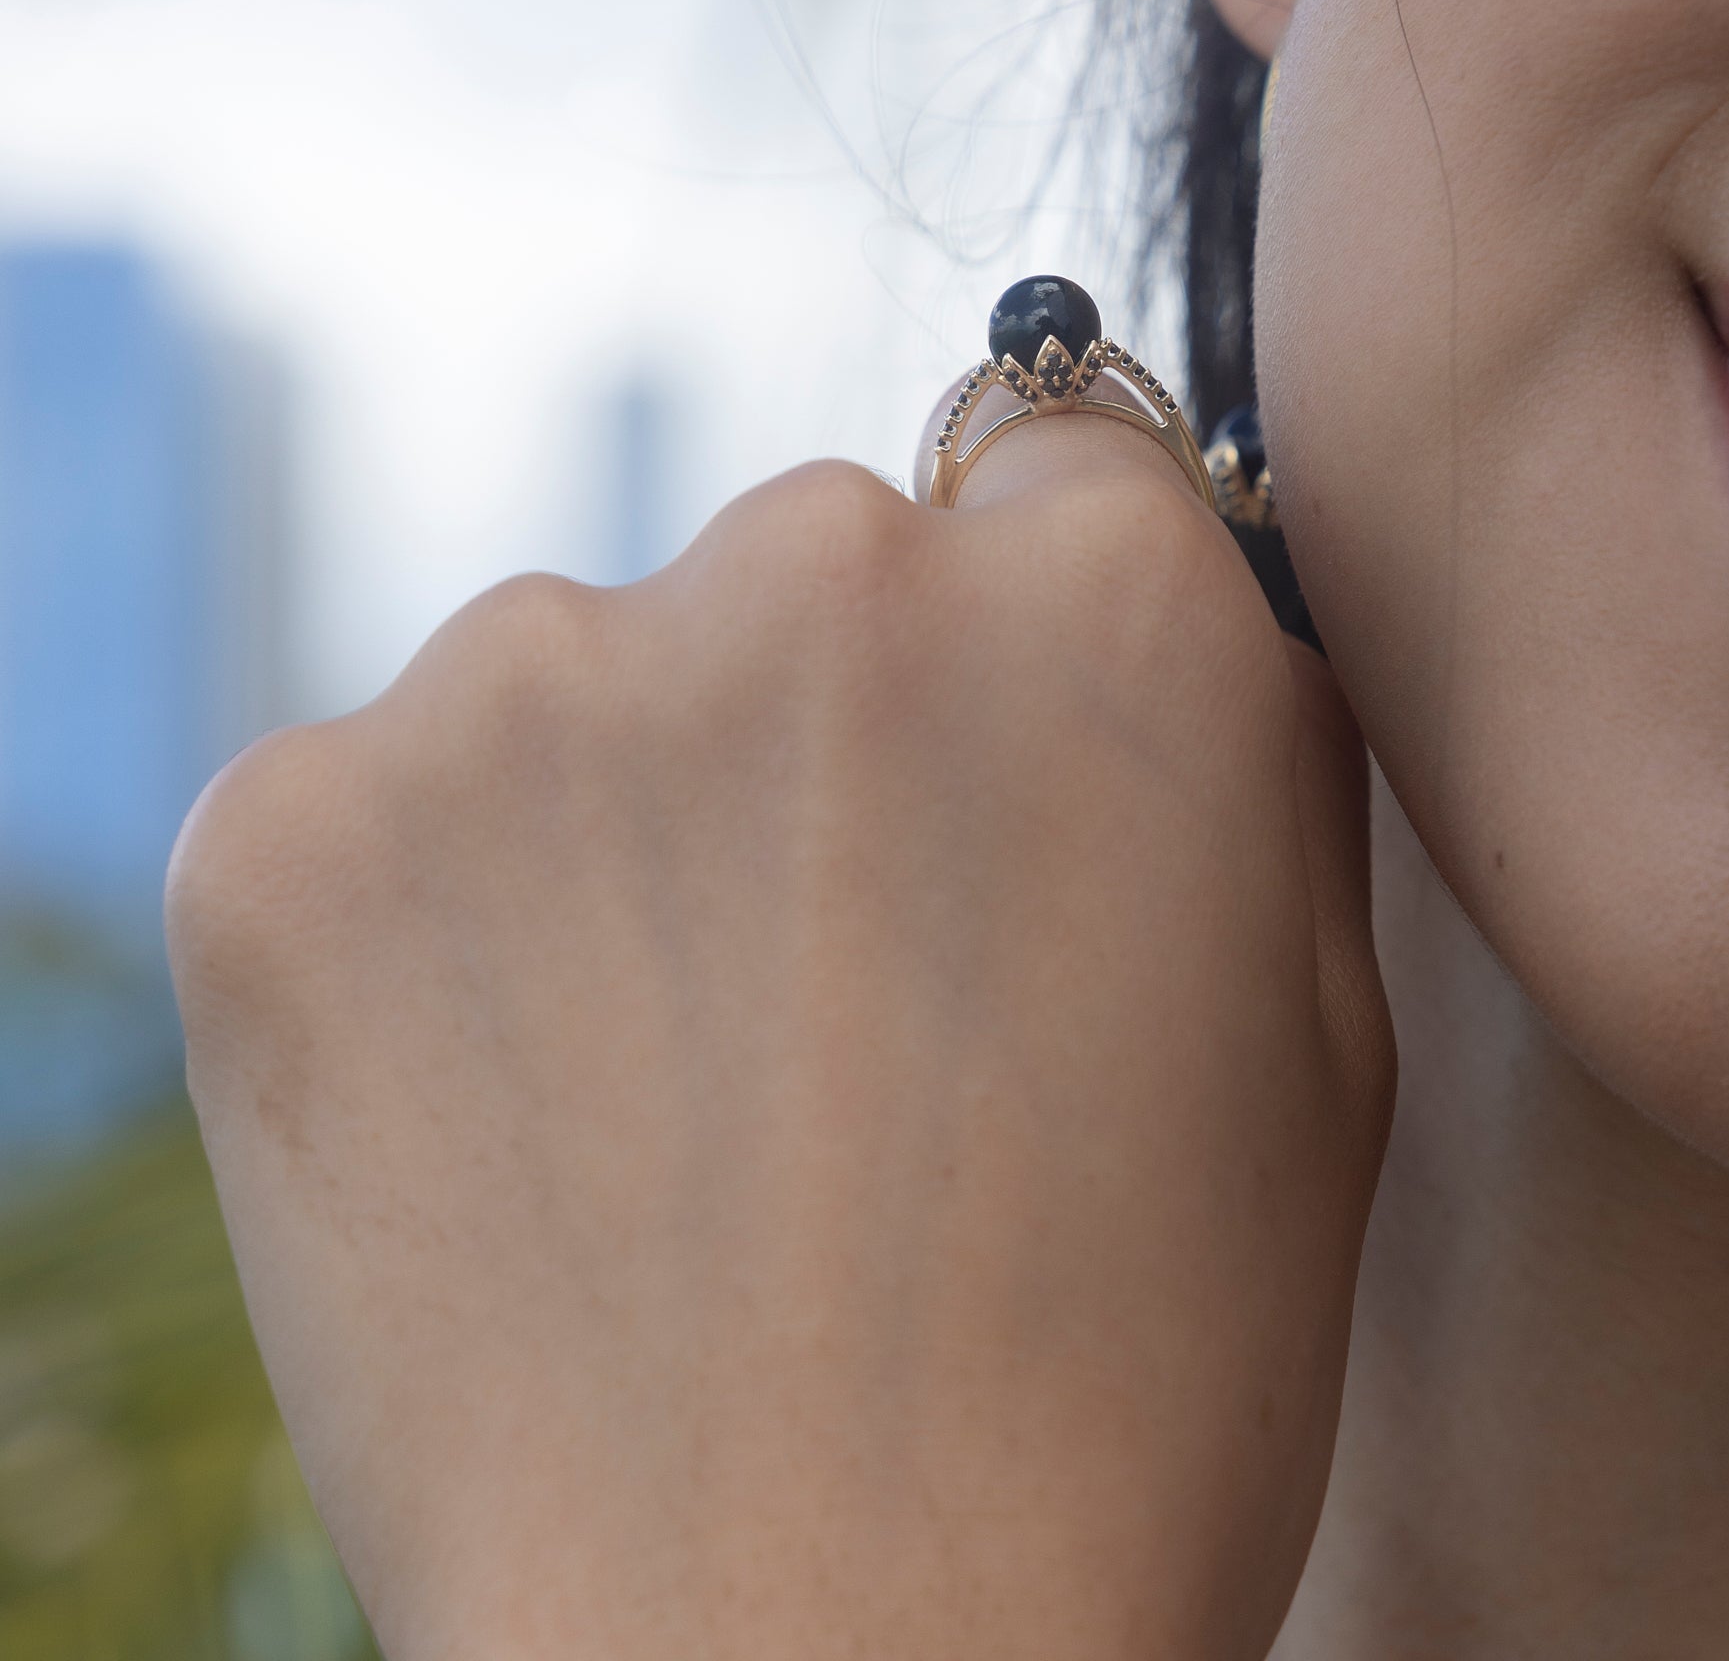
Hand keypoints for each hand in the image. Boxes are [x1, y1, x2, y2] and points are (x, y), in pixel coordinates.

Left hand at [167, 408, 1393, 1660]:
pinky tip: (530, 1117)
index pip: (1058, 468)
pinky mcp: (298, 824)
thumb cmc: (1127, 1377)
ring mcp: (526, 679)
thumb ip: (1235, 745)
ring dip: (640, 815)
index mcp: (1095, 597)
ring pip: (601, 674)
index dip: (1037, 643)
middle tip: (849, 987)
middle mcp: (813, 566)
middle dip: (843, 727)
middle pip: (823, 565)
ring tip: (689, 1087)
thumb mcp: (1314, 1025)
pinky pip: (399, 801)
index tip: (1001, 777)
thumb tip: (1139, 605)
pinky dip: (451, 922)